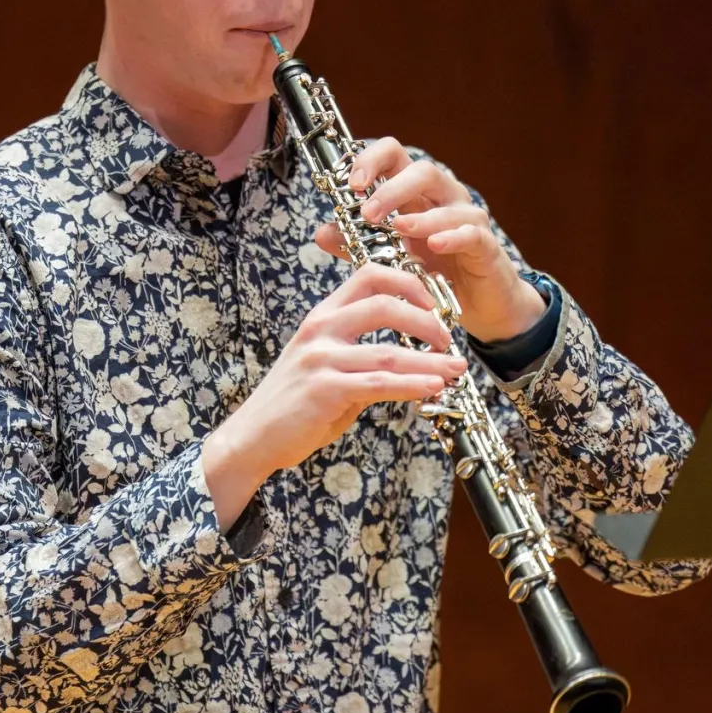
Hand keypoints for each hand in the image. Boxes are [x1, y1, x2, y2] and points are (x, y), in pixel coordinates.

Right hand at [201, 263, 465, 525]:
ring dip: (430, 360)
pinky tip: (433, 387)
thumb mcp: (327, 366)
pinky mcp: (324, 389)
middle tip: (450, 338)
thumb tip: (413, 361)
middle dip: (427, 320)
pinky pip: (379, 384)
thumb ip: (364, 357)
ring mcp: (320, 358)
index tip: (437, 303)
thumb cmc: (294, 403)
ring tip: (457, 368)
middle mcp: (320, 329)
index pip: (370, 276)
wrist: (254, 436)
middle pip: (384, 304)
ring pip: (388, 352)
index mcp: (323, 316)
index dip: (409, 282)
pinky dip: (412, 385)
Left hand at [313, 137, 545, 342]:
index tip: (352, 184)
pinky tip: (434, 245)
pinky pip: (471, 233)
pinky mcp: (486, 245)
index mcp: (415, 194)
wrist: (474, 306)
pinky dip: (452, 236)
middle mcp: (443, 198)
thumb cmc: (432, 272)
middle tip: (369, 213)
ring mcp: (467, 219)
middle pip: (422, 171)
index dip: (372, 161)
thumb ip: (356, 244)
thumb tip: (321, 233)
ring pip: (448, 203)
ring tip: (398, 229)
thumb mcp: (387, 258)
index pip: (395, 157)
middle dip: (392, 189)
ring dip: (420, 216)